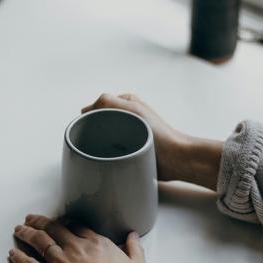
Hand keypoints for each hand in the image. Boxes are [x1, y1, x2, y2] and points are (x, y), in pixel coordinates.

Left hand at [8, 214, 148, 262]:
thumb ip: (135, 250)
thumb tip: (133, 237)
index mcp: (97, 244)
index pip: (77, 227)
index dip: (65, 222)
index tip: (59, 220)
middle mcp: (76, 249)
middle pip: (54, 229)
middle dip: (41, 222)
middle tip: (31, 218)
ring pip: (39, 242)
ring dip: (27, 234)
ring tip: (19, 229)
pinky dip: (20, 258)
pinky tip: (13, 253)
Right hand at [83, 93, 222, 189]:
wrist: (176, 159)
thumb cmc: (159, 134)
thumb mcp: (133, 110)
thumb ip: (109, 102)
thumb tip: (87, 109)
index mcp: (127, 103)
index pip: (98, 106)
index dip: (90, 116)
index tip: (86, 128)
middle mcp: (127, 117)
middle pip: (99, 122)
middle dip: (93, 131)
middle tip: (92, 142)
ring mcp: (128, 134)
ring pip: (104, 138)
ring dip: (100, 145)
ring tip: (101, 152)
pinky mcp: (130, 150)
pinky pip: (111, 151)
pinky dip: (107, 155)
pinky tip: (106, 160)